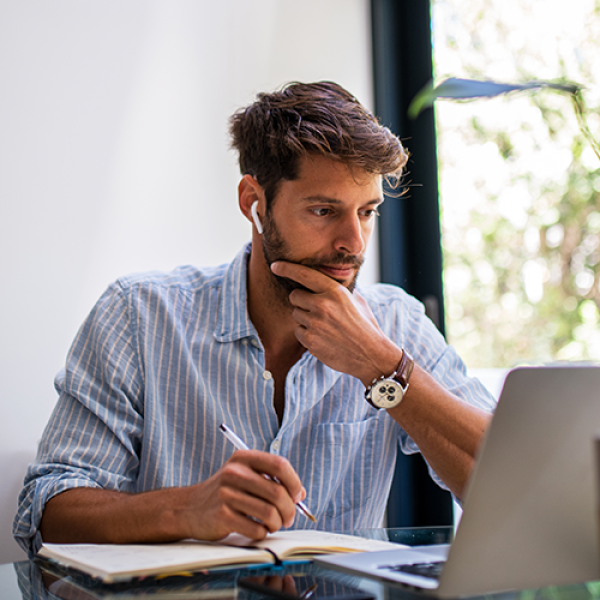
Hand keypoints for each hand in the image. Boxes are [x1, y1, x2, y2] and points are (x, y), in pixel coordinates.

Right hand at [180, 450, 305, 540]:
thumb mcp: (245, 477)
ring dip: (277, 523)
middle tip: (288, 518)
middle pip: (277, 492)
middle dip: (289, 509)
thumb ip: (272, 480)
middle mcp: (235, 472)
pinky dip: (262, 533)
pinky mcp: (222, 516)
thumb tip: (300, 494)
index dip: (294, 482)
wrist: (189, 508)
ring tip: (273, 524)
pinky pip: (256, 529)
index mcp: (244, 458)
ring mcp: (227, 494)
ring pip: (269, 513)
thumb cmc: (224, 492)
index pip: (279, 465)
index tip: (296, 495)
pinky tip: (257, 529)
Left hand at [271, 261, 400, 384]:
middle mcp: (323, 305)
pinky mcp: (310, 340)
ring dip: (305, 319)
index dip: (286, 268)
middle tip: (316, 309)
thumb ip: (340, 289)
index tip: (275, 265)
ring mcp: (315, 323)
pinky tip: (322, 337)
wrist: (370, 355)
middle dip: (301, 301)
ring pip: (296, 314)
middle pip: (294, 296)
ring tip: (324, 326)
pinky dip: (306, 334)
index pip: (303, 274)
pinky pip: (298, 331)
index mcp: (335, 291)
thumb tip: (328, 279)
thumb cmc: (365, 326)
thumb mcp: (357, 300)